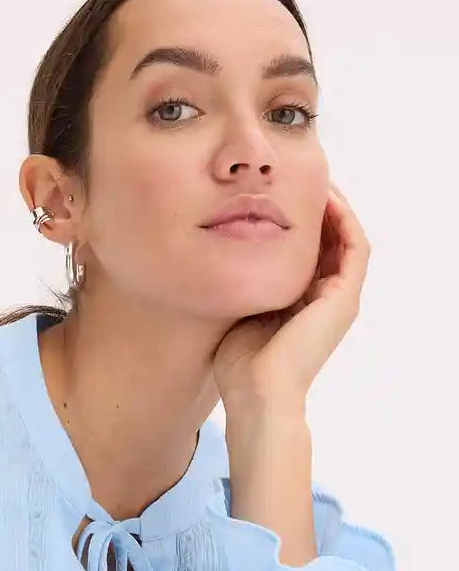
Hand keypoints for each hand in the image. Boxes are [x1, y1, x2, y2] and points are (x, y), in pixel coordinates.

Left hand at [212, 184, 369, 409]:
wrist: (255, 394)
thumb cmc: (237, 364)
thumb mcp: (236, 310)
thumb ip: (238, 283)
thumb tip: (215, 252)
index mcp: (300, 305)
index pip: (306, 252)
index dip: (296, 221)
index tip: (275, 193)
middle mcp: (324, 301)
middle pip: (328, 241)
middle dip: (315, 207)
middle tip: (297, 176)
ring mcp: (338, 300)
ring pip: (346, 239)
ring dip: (334, 207)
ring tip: (315, 179)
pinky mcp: (344, 298)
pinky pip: (355, 247)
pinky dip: (344, 219)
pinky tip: (326, 197)